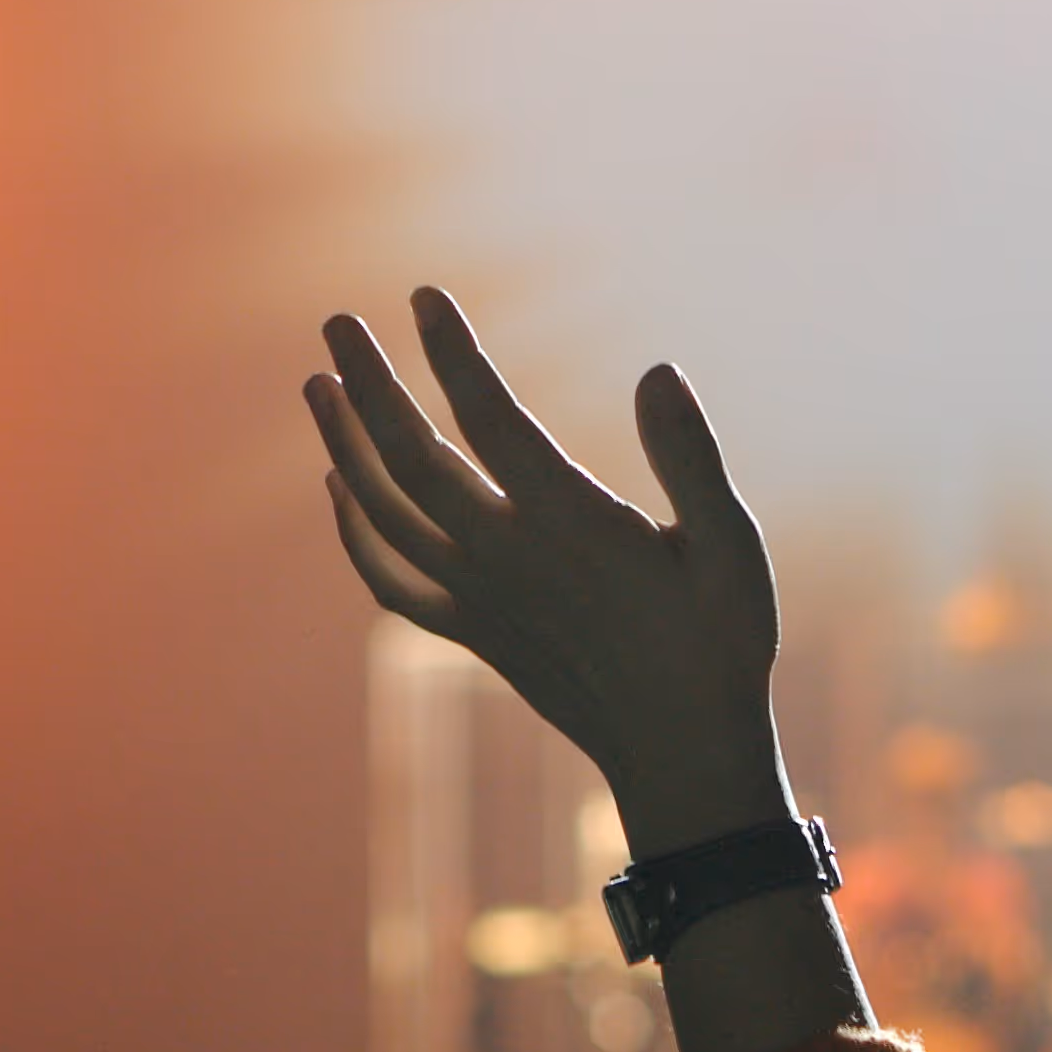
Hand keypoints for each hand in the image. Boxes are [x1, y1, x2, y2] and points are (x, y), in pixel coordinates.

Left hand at [307, 288, 790, 855]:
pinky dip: (353, 533)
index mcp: (570, 525)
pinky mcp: (471, 633)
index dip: (452, 355)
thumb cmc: (719, 644)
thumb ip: (692, 458)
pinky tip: (337, 490)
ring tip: (318, 385)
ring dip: (342, 446)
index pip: (491, 418)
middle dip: (369, 384)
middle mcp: (508, 558)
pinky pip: (390, 580)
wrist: (680, 754)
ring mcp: (479, 599)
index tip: (422, 297)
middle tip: (336, 323)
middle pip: (410, 458)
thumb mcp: (733, 549)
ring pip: (383, 514)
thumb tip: (658, 371)